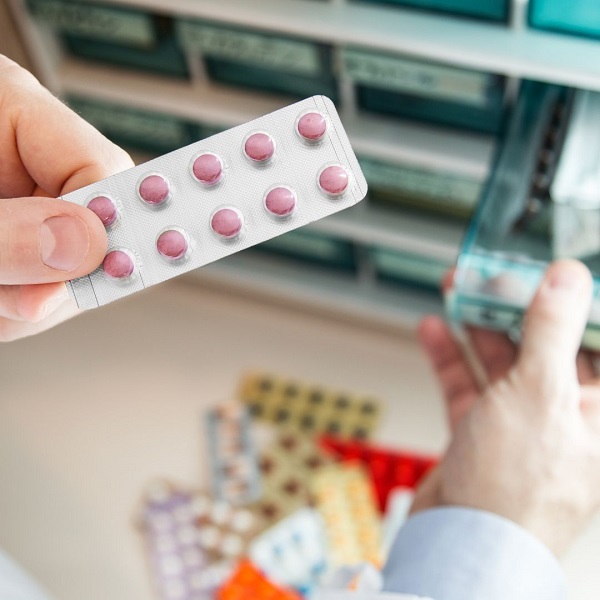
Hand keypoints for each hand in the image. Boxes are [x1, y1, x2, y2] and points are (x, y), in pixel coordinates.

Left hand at [0, 55, 132, 340]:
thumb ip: (2, 234)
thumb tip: (78, 252)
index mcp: (10, 112)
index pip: (99, 166)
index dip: (110, 223)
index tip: (107, 269)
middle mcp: (24, 160)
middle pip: (93, 227)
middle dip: (59, 278)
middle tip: (16, 299)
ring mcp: (19, 206)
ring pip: (66, 272)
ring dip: (25, 303)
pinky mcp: (10, 246)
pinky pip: (37, 291)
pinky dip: (9, 312)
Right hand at [412, 259, 599, 555]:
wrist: (462, 545)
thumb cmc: (517, 489)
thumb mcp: (539, 393)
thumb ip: (551, 331)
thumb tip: (567, 280)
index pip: (599, 340)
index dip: (579, 301)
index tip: (555, 269)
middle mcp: (568, 415)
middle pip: (547, 345)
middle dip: (517, 307)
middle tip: (493, 275)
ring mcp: (522, 423)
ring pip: (504, 361)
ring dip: (478, 326)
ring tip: (458, 291)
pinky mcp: (484, 431)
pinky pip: (469, 384)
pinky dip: (450, 357)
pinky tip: (434, 331)